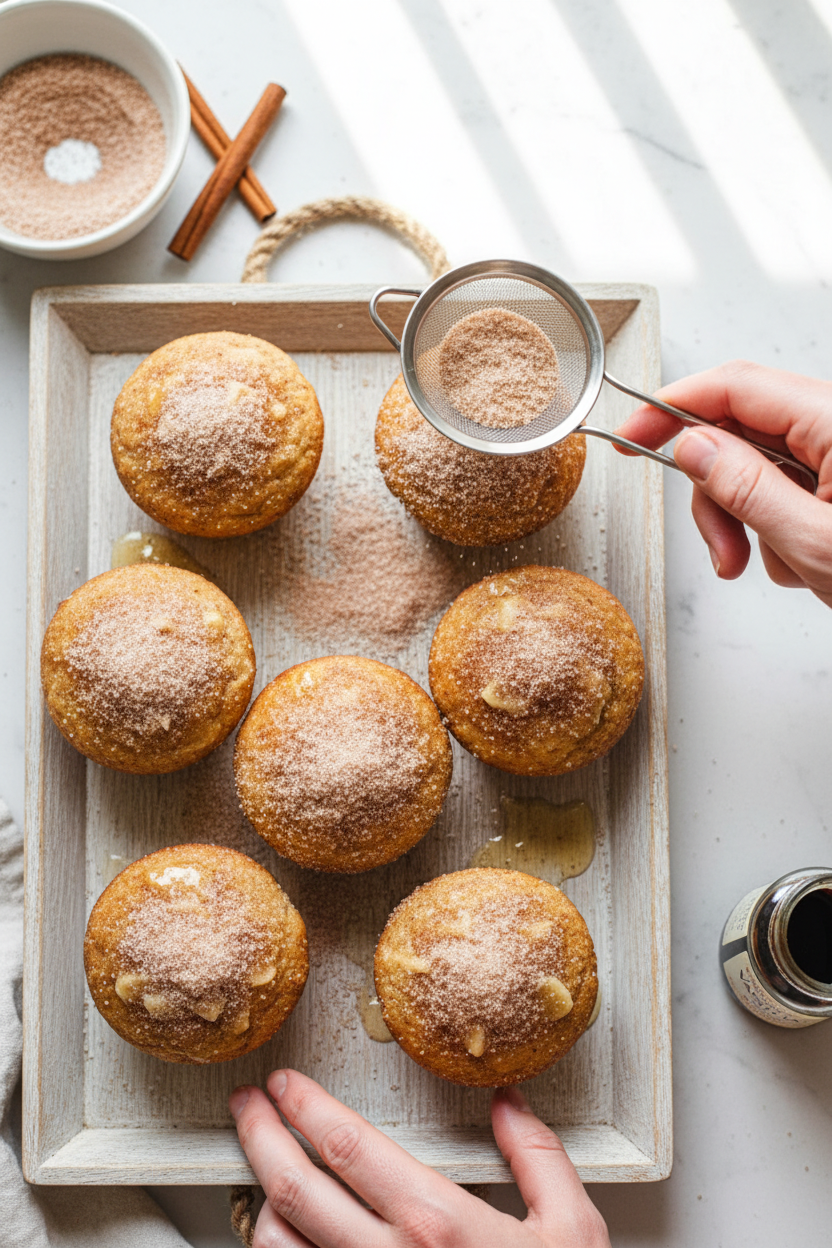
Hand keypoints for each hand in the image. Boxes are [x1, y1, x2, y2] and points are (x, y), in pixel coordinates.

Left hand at [229, 1070, 609, 1247]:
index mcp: (437, 1223)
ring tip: (265, 1170)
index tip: (285, 1083)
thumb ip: (537, 1157)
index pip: (347, 1146)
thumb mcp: (572, 1231)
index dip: (305, 1105)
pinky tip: (285, 1235)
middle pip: (294, 1187)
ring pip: (277, 1244)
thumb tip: (507, 1104)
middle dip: (259, 1135)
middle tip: (246, 1106)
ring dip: (263, 1198)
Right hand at [613, 360, 831, 606]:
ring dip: (747, 523)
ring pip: (760, 468)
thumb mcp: (816, 541)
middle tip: (719, 553)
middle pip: (740, 433)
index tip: (630, 435)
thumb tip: (692, 445)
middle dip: (716, 494)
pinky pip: (789, 491)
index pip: (733, 387)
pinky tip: (807, 565)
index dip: (671, 408)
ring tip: (770, 570)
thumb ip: (745, 487)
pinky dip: (780, 532)